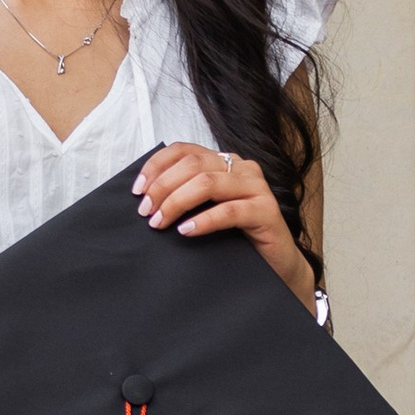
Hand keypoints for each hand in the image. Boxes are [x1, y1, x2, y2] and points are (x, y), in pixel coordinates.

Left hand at [134, 142, 312, 303]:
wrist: (276, 264)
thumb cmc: (237, 237)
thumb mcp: (207, 210)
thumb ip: (187, 196)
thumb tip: (147, 198)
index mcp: (225, 161)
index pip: (184, 150)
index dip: (157, 166)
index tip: (138, 190)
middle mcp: (242, 168)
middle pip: (193, 165)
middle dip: (163, 187)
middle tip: (146, 212)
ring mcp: (257, 188)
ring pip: (208, 183)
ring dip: (177, 202)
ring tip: (160, 222)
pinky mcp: (267, 211)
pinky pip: (229, 211)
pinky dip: (203, 220)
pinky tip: (186, 231)